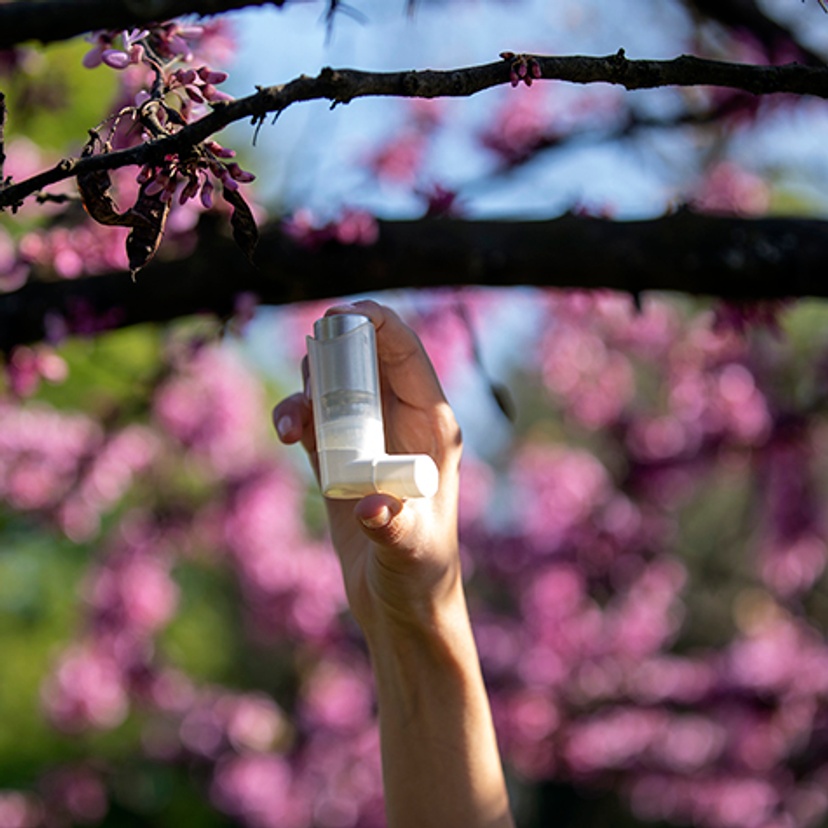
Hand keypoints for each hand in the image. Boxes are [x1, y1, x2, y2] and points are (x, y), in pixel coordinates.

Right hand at [272, 300, 463, 636]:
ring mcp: (370, 438)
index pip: (406, 354)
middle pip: (365, 359)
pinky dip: (298, 416)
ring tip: (292, 425)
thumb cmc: (420, 575)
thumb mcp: (410, 549)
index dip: (376, 324)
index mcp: (432, 424)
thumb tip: (370, 509)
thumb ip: (393, 526)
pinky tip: (288, 434)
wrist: (400, 606)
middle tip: (308, 370)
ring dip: (307, 389)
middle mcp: (402, 422)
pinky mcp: (343, 459)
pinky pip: (317, 418)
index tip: (338, 315)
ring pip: (334, 386)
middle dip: (331, 353)